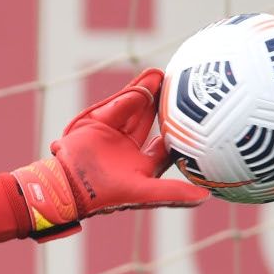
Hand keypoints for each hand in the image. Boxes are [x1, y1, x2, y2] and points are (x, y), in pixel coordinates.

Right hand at [13, 67, 211, 239]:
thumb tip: (205, 198)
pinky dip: (131, 94)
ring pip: (134, 110)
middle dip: (163, 105)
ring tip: (161, 76)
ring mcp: (113, 136)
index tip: (194, 119)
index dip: (179, 133)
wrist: (68, 185)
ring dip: (147, 93)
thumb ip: (172, 193)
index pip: (165, 146)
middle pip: (150, 123)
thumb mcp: (144, 193)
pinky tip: (147, 80)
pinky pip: (118, 107)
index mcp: (141, 167)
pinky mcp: (98, 125)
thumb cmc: (107, 195)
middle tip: (179, 87)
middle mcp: (128, 151)